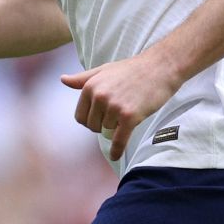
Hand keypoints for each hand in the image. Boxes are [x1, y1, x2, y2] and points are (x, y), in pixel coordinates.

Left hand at [60, 52, 182, 161]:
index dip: (90, 121)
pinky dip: (117, 150)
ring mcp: (114, 107)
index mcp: (90, 87)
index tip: (101, 119)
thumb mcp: (104, 70)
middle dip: (103, 126)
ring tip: (129, 112)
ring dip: (117, 128)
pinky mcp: (129, 116)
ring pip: (108, 131)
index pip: (80, 117)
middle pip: (93, 126)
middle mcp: (100, 97)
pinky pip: (119, 139)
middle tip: (117, 117)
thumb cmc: (132, 69)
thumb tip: (62, 80)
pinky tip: (116, 156)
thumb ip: (83, 79)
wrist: (160, 67)